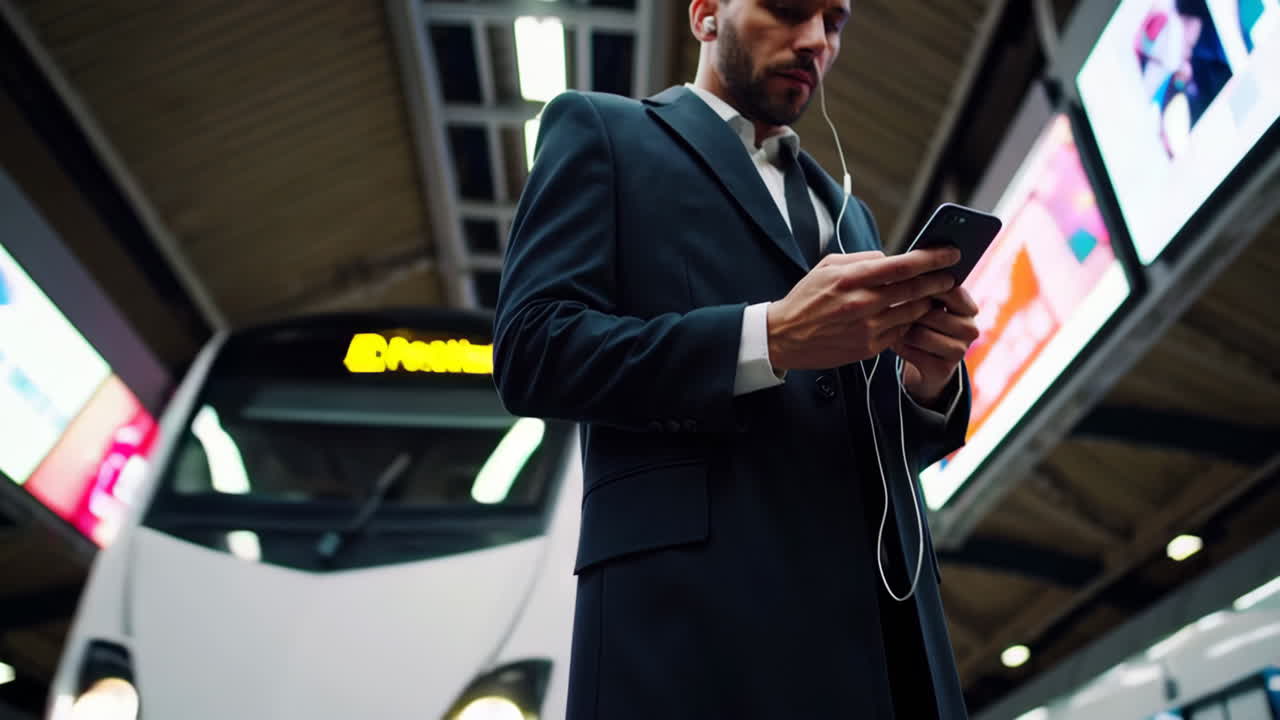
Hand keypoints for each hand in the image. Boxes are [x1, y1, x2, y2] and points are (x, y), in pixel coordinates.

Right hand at [766, 248, 959, 370]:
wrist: (784, 337)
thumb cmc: (806, 298)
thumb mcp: (826, 267)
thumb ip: (861, 259)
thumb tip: (890, 258)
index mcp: (851, 278)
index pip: (902, 265)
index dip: (931, 259)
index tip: (951, 253)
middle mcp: (862, 303)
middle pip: (914, 289)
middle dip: (938, 281)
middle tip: (951, 275)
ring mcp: (867, 328)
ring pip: (912, 312)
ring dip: (927, 303)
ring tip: (932, 295)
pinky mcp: (868, 348)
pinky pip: (900, 332)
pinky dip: (909, 322)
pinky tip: (911, 315)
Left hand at [893, 286, 979, 406]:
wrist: (926, 366)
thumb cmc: (923, 325)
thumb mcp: (927, 305)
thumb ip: (924, 289)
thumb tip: (907, 272)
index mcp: (969, 308)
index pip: (952, 291)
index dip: (927, 287)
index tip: (906, 283)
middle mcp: (970, 330)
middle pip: (932, 314)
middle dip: (908, 313)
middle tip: (893, 311)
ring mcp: (959, 351)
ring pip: (920, 334)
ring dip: (901, 331)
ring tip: (893, 327)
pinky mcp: (943, 369)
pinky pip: (912, 352)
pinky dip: (899, 347)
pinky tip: (897, 344)